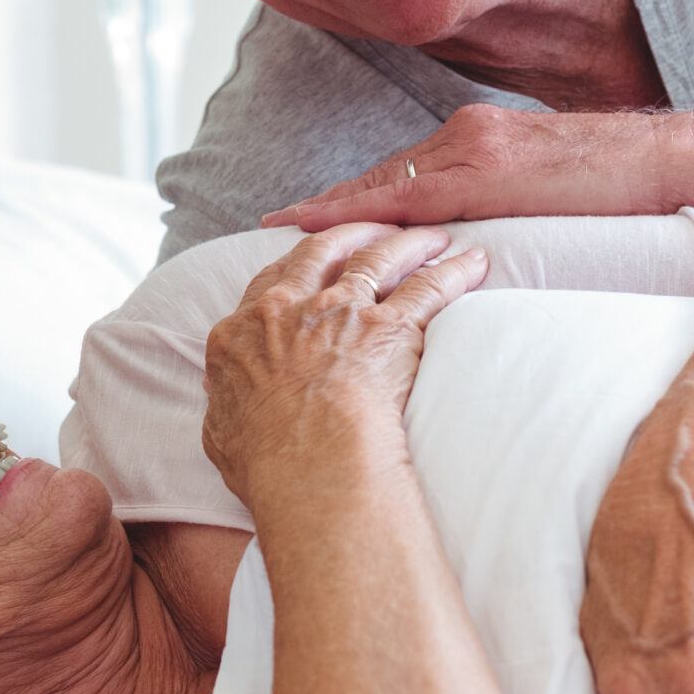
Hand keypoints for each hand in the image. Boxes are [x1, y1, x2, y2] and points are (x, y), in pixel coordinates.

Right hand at [201, 224, 488, 502]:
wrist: (306, 464)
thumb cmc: (264, 463)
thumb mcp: (221, 431)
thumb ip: (227, 404)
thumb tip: (229, 402)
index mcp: (241, 331)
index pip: (269, 282)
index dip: (295, 266)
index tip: (313, 260)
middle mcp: (289, 308)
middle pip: (320, 252)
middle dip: (349, 234)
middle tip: (371, 228)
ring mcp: (340, 312)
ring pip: (377, 258)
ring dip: (405, 241)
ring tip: (430, 235)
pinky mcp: (389, 327)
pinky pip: (428, 288)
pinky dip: (453, 271)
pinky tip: (472, 262)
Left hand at [260, 106, 691, 230]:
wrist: (675, 161)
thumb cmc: (624, 186)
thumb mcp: (553, 194)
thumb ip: (512, 205)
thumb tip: (483, 247)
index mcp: (481, 141)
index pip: (405, 176)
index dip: (352, 199)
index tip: (304, 216)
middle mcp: (467, 133)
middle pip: (384, 178)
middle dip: (330, 205)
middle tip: (272, 226)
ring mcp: (476, 145)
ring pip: (389, 183)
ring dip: (335, 208)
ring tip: (284, 229)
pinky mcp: (491, 166)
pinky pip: (414, 195)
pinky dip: (365, 209)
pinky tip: (330, 224)